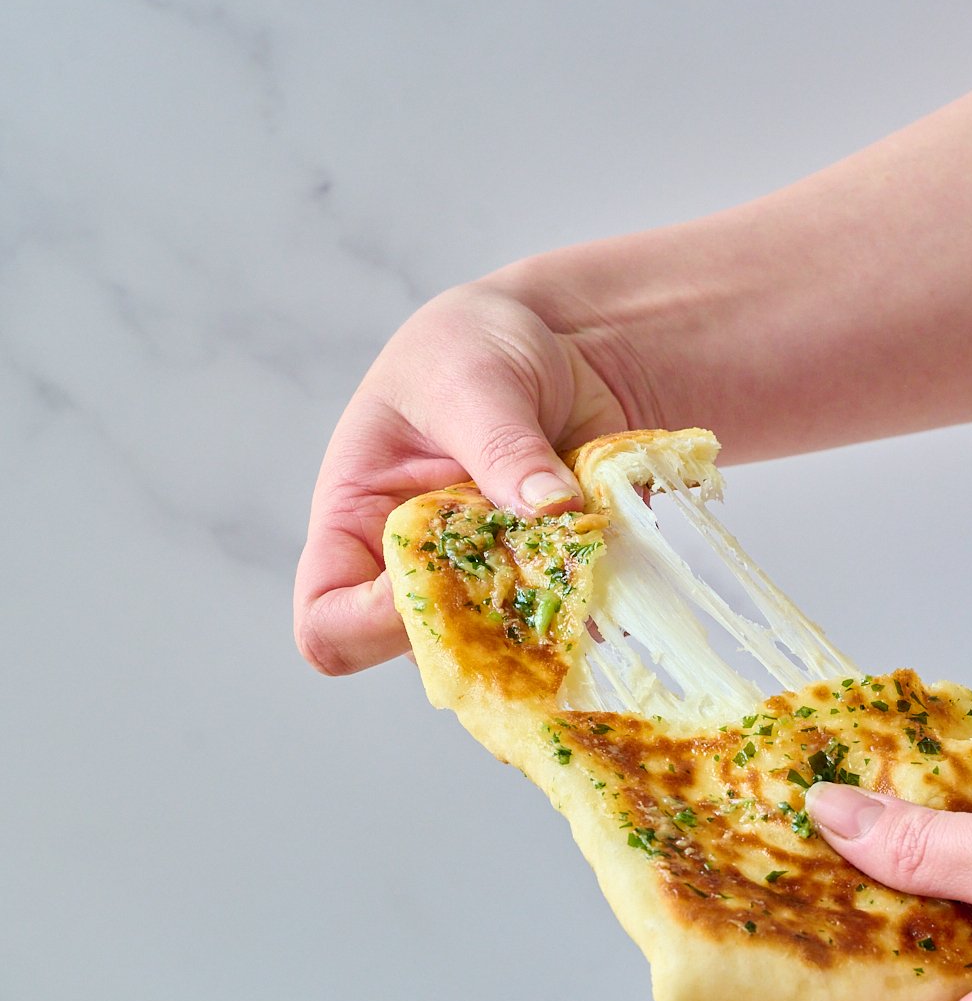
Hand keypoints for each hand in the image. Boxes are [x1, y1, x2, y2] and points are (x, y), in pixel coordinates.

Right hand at [293, 283, 637, 675]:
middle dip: (480, 626)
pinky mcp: (547, 592)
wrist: (561, 347)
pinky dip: (594, 611)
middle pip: (425, 652)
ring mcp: (484, 593)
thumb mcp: (473, 377)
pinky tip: (615, 561)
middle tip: (536, 561)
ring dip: (545, 620)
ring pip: (503, 653)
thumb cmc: (476, 347)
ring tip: (583, 549)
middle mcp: (414, 576)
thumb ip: (502, 445)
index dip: (368, 627)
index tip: (436, 581)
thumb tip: (550, 509)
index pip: (327, 623)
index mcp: (356, 526)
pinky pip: (567, 634)